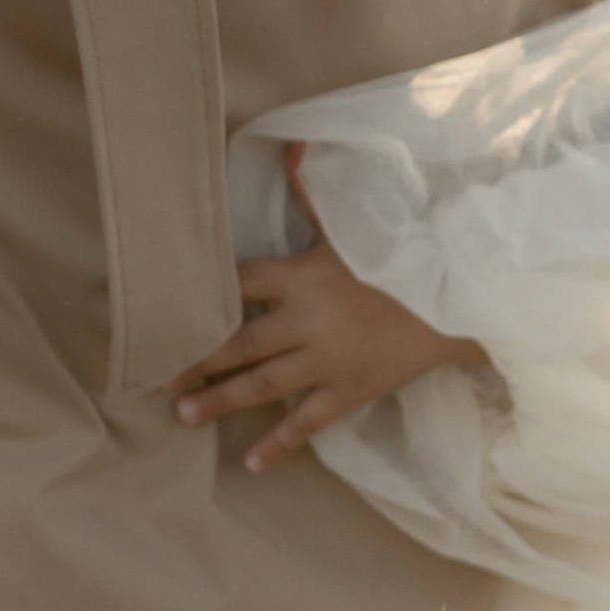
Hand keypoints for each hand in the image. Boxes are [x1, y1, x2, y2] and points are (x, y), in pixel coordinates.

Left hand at [168, 155, 483, 474]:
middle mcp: (306, 319)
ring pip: (262, 385)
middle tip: (158, 378)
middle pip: (239, 342)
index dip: (203, 298)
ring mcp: (325, 360)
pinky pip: (306, 423)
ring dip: (221, 400)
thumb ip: (310, 194)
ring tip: (184, 415)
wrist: (451, 297)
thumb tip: (291, 146)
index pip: (239, 285)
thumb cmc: (395, 256)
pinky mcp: (347, 390)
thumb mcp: (350, 225)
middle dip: (197, 361)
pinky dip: (279, 445)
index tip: (166, 312)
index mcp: (301, 274)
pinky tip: (251, 464)